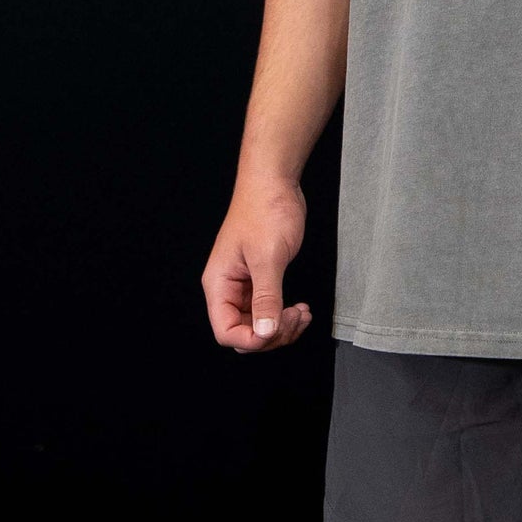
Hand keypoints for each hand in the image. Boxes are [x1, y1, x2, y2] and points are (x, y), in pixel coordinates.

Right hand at [202, 177, 312, 352]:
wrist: (274, 181)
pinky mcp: (260, 278)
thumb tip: (264, 333)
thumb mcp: (268, 257)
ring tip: (302, 314)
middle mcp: (228, 288)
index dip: (253, 339)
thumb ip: (266, 298)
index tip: (277, 330)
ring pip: (258, 323)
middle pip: (244, 332)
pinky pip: (269, 308)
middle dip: (272, 334)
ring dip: (281, 326)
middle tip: (296, 318)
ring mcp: (244, 284)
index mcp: (219, 284)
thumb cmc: (265, 209)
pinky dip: (284, 314)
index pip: (226, 331)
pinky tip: (300, 309)